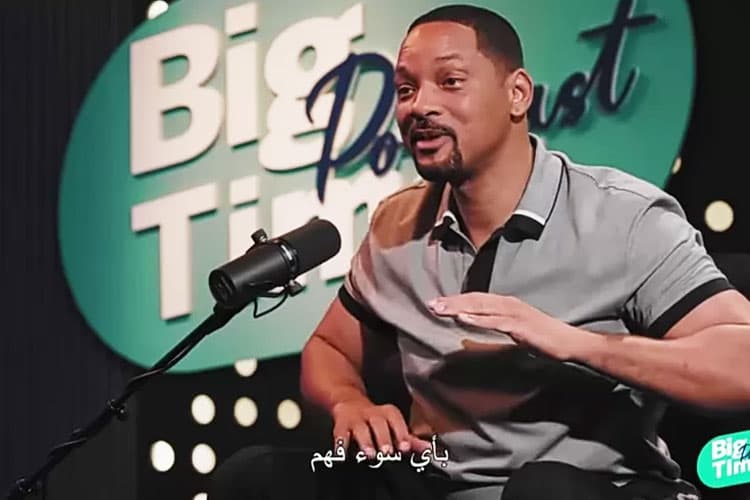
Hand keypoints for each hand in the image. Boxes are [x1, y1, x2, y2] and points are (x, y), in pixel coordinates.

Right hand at [331, 399, 429, 457]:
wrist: (349, 404)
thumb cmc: (376, 420)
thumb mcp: (393, 426)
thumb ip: (410, 439)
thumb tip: (428, 449)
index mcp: (388, 413)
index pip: (396, 420)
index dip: (401, 433)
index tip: (405, 447)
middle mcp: (372, 414)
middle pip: (379, 423)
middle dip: (384, 438)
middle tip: (388, 452)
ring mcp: (356, 419)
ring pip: (360, 428)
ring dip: (365, 441)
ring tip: (369, 454)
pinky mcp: (341, 425)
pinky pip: (340, 434)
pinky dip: (340, 443)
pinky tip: (342, 453)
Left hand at [429, 293, 593, 360]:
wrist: (569, 342)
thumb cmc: (542, 336)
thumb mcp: (514, 328)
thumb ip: (496, 323)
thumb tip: (477, 324)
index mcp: (506, 303)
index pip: (476, 299)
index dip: (456, 300)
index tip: (437, 304)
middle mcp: (508, 303)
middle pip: (474, 299)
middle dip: (452, 302)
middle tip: (431, 304)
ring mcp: (514, 313)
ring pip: (481, 307)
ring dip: (460, 307)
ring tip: (441, 309)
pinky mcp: (520, 325)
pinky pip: (495, 321)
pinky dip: (478, 319)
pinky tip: (464, 318)